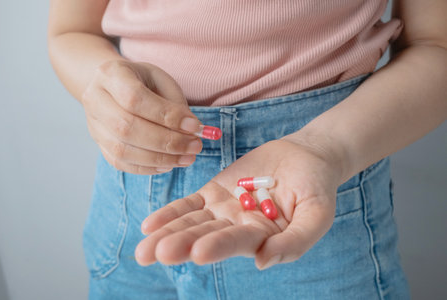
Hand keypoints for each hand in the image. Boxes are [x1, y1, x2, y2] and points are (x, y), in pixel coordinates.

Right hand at [82, 60, 202, 173]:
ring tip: (187, 158)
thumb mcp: (161, 81)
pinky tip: (169, 164)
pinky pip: (121, 163)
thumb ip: (175, 105)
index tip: (195, 126)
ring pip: (122, 150)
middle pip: (127, 127)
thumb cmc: (143, 82)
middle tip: (195, 146)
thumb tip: (192, 132)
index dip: (166, 115)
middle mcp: (95, 99)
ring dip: (160, 158)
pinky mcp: (99, 145)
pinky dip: (148, 168)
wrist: (113, 87)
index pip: (135, 98)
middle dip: (166, 141)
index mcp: (111, 74)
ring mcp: (94, 125)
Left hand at [135, 138, 343, 269]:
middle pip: (205, 237)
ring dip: (167, 233)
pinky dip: (170, 213)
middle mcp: (237, 228)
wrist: (306, 158)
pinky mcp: (214, 192)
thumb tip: (262, 262)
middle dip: (180, 245)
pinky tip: (149, 225)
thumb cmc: (317, 188)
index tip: (198, 252)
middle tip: (154, 254)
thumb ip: (295, 241)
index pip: (236, 243)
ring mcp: (223, 210)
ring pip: (191, 223)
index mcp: (262, 237)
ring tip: (144, 249)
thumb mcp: (317, 215)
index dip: (219, 246)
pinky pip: (189, 205)